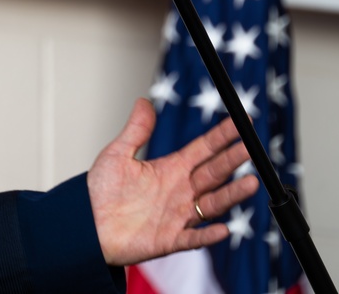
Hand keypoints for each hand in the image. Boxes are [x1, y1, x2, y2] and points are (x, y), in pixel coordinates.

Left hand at [87, 98, 259, 265]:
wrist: (86, 224)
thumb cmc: (101, 191)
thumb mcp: (118, 154)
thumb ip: (136, 130)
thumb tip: (144, 101)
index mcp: (171, 169)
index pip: (203, 149)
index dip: (222, 136)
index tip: (242, 123)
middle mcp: (180, 191)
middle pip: (213, 173)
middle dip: (233, 160)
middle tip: (252, 148)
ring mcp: (178, 216)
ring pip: (212, 204)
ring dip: (231, 195)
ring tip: (251, 184)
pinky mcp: (169, 239)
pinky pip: (193, 238)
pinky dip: (207, 235)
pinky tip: (222, 229)